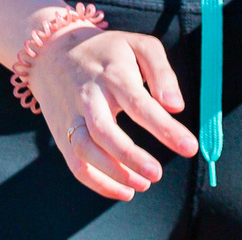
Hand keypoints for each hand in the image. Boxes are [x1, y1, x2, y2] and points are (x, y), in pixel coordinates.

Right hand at [28, 25, 199, 198]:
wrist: (51, 52)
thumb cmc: (107, 53)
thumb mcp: (138, 46)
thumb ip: (162, 72)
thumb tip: (176, 106)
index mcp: (112, 74)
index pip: (138, 104)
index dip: (164, 128)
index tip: (189, 147)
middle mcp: (88, 96)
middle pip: (104, 131)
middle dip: (131, 156)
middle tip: (157, 174)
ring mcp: (72, 116)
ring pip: (85, 149)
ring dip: (113, 173)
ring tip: (143, 185)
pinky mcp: (62, 134)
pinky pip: (76, 164)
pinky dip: (98, 183)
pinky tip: (124, 191)